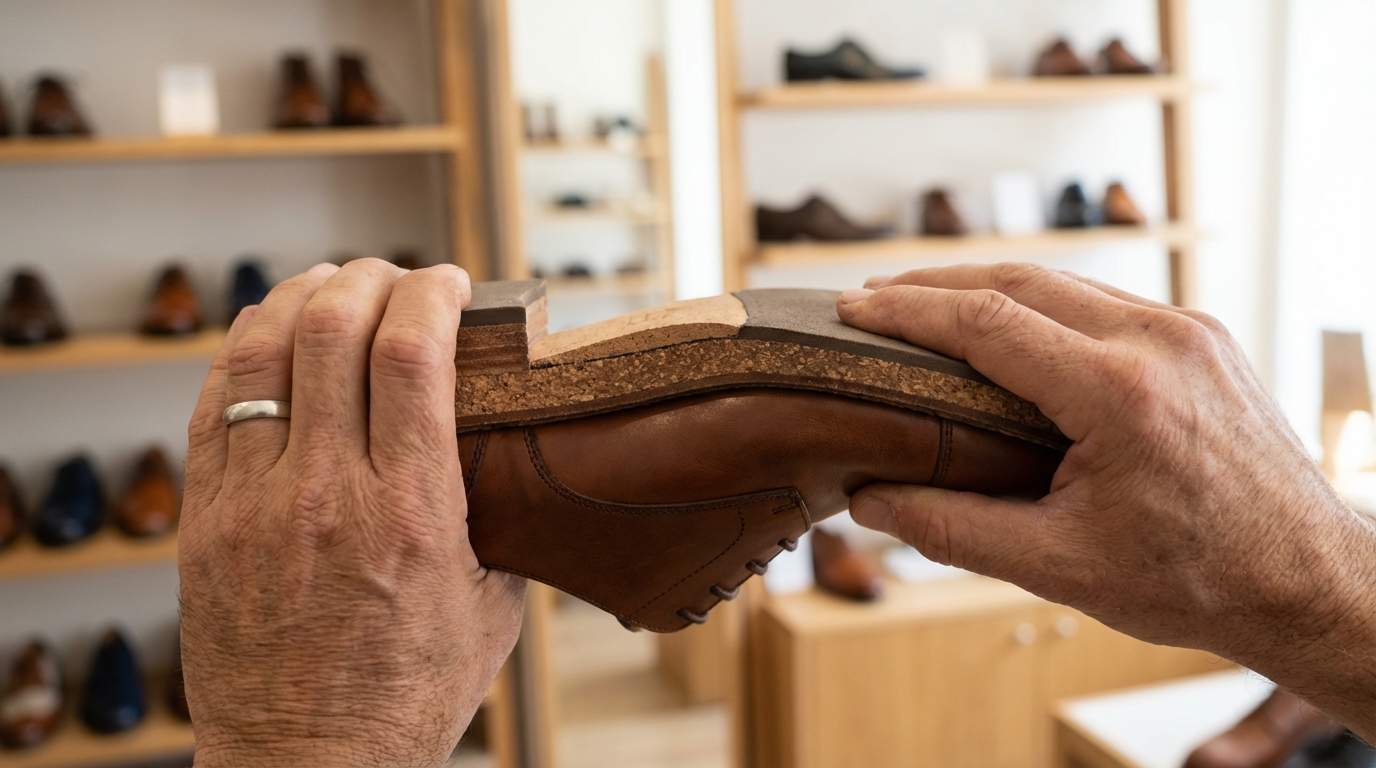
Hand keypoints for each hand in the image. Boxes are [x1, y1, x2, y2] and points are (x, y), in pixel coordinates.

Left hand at [179, 260, 525, 765]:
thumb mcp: (494, 609)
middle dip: (370, 276)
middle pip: (334, 329)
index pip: (412, 353)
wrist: (308, 765)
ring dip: (300, 296)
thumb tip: (510, 453)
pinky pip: (213, 406)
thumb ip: (501, 519)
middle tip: (394, 275)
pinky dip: (243, 352)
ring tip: (330, 284)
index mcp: (413, 512)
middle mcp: (328, 494)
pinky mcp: (206, 522)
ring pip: (261, 352)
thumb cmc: (408, 696)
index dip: (432, 292)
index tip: (451, 280)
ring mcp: (255, 504)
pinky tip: (270, 337)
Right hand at [837, 263, 1375, 738]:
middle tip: (871, 301)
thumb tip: (869, 501)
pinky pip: (1103, 301)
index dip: (909, 312)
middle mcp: (1158, 341)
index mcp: (1120, 393)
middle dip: (935, 285)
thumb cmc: (1196, 580)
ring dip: (986, 288)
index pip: (987, 321)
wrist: (1307, 581)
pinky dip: (1040, 304)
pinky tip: (1006, 328)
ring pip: (1063, 282)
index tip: (852, 309)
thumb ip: (953, 529)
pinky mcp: (1200, 339)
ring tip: (924, 309)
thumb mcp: (1059, 567)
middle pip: (1019, 279)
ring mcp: (1187, 331)